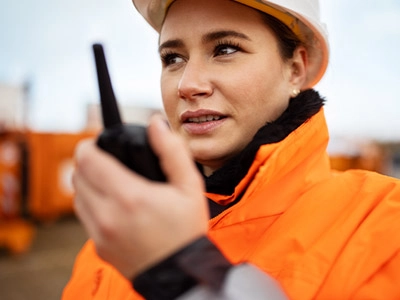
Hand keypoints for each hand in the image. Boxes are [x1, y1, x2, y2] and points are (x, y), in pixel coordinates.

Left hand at [72, 115, 207, 278]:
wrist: (181, 273)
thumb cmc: (187, 229)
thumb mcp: (190, 186)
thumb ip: (171, 150)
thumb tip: (155, 123)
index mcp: (129, 197)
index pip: (88, 160)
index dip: (88, 145)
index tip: (96, 142)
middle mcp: (107, 216)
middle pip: (77, 176)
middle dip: (87, 162)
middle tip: (105, 160)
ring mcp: (100, 234)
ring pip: (77, 197)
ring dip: (86, 183)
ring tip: (107, 180)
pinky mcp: (99, 247)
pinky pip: (84, 217)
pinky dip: (91, 204)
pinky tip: (111, 204)